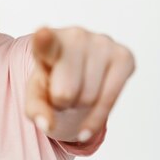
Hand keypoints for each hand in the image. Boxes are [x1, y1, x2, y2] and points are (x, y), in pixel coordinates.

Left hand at [25, 26, 135, 142]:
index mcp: (46, 41)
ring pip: (89, 98)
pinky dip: (96, 118)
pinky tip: (88, 120)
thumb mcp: (37, 96)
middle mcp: (75, 36)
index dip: (43, 40)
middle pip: (66, 93)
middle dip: (62, 102)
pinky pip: (110, 100)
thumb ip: (35, 110)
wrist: (76, 73)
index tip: (42, 34)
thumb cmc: (52, 81)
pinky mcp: (124, 56)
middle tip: (62, 91)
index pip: (44, 43)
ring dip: (80, 105)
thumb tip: (47, 125)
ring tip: (77, 91)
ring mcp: (101, 42)